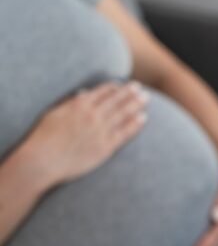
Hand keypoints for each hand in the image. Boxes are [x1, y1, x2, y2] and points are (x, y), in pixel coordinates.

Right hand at [23, 82, 148, 186]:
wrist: (44, 160)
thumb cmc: (45, 137)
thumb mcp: (56, 113)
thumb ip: (72, 103)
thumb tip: (84, 93)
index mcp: (80, 105)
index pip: (102, 92)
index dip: (114, 88)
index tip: (122, 85)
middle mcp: (93, 116)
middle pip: (116, 101)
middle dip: (129, 93)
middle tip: (140, 88)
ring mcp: (101, 131)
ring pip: (123, 114)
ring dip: (136, 104)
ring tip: (146, 98)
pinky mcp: (105, 147)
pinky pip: (124, 133)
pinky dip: (135, 124)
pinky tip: (143, 118)